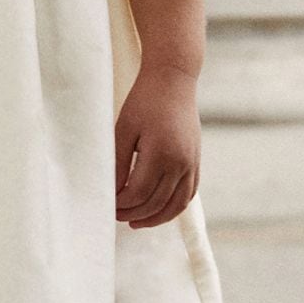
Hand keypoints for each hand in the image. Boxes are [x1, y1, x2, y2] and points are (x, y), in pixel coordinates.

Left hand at [114, 63, 200, 227]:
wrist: (173, 80)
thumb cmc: (144, 101)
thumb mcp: (123, 129)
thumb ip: (117, 163)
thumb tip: (113, 193)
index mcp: (161, 153)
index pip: (139, 193)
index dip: (121, 203)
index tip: (106, 203)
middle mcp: (181, 162)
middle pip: (156, 203)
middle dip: (133, 213)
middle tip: (115, 215)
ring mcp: (192, 163)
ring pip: (176, 205)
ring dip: (155, 218)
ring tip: (135, 222)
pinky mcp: (196, 161)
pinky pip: (188, 194)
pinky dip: (173, 207)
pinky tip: (157, 211)